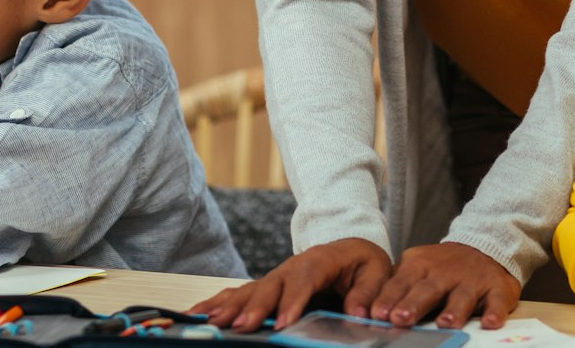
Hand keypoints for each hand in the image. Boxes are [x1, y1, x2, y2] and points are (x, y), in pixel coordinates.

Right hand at [192, 237, 392, 331]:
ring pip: (250, 290)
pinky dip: (219, 303)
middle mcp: (292, 266)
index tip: (283, 323)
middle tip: (242, 327)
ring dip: (231, 306)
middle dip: (256, 308)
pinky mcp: (267, 287)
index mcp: (321, 259)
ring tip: (213, 322)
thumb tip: (359, 312)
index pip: (305, 279)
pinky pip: (240, 294)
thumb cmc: (363, 262)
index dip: (293, 301)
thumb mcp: (375, 272)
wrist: (350, 247)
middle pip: (271, 285)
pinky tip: (199, 314)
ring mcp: (276, 276)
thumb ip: (368, 292)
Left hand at [370, 242, 520, 329]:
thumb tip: (369, 312)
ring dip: (454, 310)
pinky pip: (496, 301)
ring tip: (446, 324)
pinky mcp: (497, 287)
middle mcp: (445, 271)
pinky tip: (491, 322)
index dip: (389, 298)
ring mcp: (472, 279)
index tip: (376, 314)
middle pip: (428, 289)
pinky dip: (495, 311)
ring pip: (462, 295)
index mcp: (420, 265)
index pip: (401, 282)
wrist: (484, 246)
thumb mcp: (416, 269)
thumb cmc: (442, 268)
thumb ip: (397, 288)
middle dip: (413, 304)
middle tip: (400, 319)